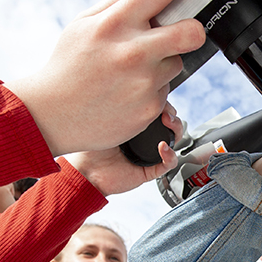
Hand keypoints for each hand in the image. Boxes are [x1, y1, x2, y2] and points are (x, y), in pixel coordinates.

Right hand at [5, 0, 224, 156]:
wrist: (50, 115)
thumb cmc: (70, 65)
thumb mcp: (84, 24)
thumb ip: (120, 3)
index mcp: (115, 22)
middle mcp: (133, 50)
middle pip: (191, 32)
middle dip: (194, 31)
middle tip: (183, 34)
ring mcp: (144, 81)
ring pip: (177, 62)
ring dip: (162, 63)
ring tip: (130, 72)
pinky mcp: (150, 107)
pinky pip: (167, 89)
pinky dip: (152, 89)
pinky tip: (127, 92)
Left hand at [67, 103, 184, 195]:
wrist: (84, 173)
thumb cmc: (88, 148)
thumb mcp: (103, 119)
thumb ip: (117, 105)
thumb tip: (129, 88)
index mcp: (134, 125)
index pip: (156, 111)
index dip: (162, 102)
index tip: (159, 95)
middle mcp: (143, 138)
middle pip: (169, 123)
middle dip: (172, 114)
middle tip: (165, 110)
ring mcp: (149, 153)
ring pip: (174, 140)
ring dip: (176, 129)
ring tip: (168, 123)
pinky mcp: (151, 170)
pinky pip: (168, 163)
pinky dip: (170, 155)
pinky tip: (162, 148)